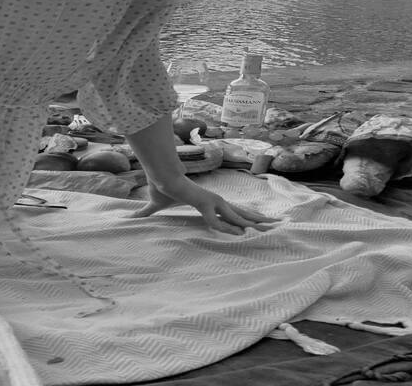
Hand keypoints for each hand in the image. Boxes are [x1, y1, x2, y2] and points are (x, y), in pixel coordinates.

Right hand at [130, 177, 278, 234]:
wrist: (161, 176)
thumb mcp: (157, 205)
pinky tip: (241, 235)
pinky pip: (219, 221)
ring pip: (239, 216)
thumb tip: (134, 216)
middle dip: (260, 219)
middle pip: (243, 212)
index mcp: (210, 202)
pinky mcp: (207, 203)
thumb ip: (150, 211)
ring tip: (272, 228)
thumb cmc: (162, 187)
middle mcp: (216, 201)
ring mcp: (214, 202)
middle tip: (277, 224)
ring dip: (254, 223)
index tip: (256, 223)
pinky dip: (230, 228)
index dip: (244, 217)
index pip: (232, 211)